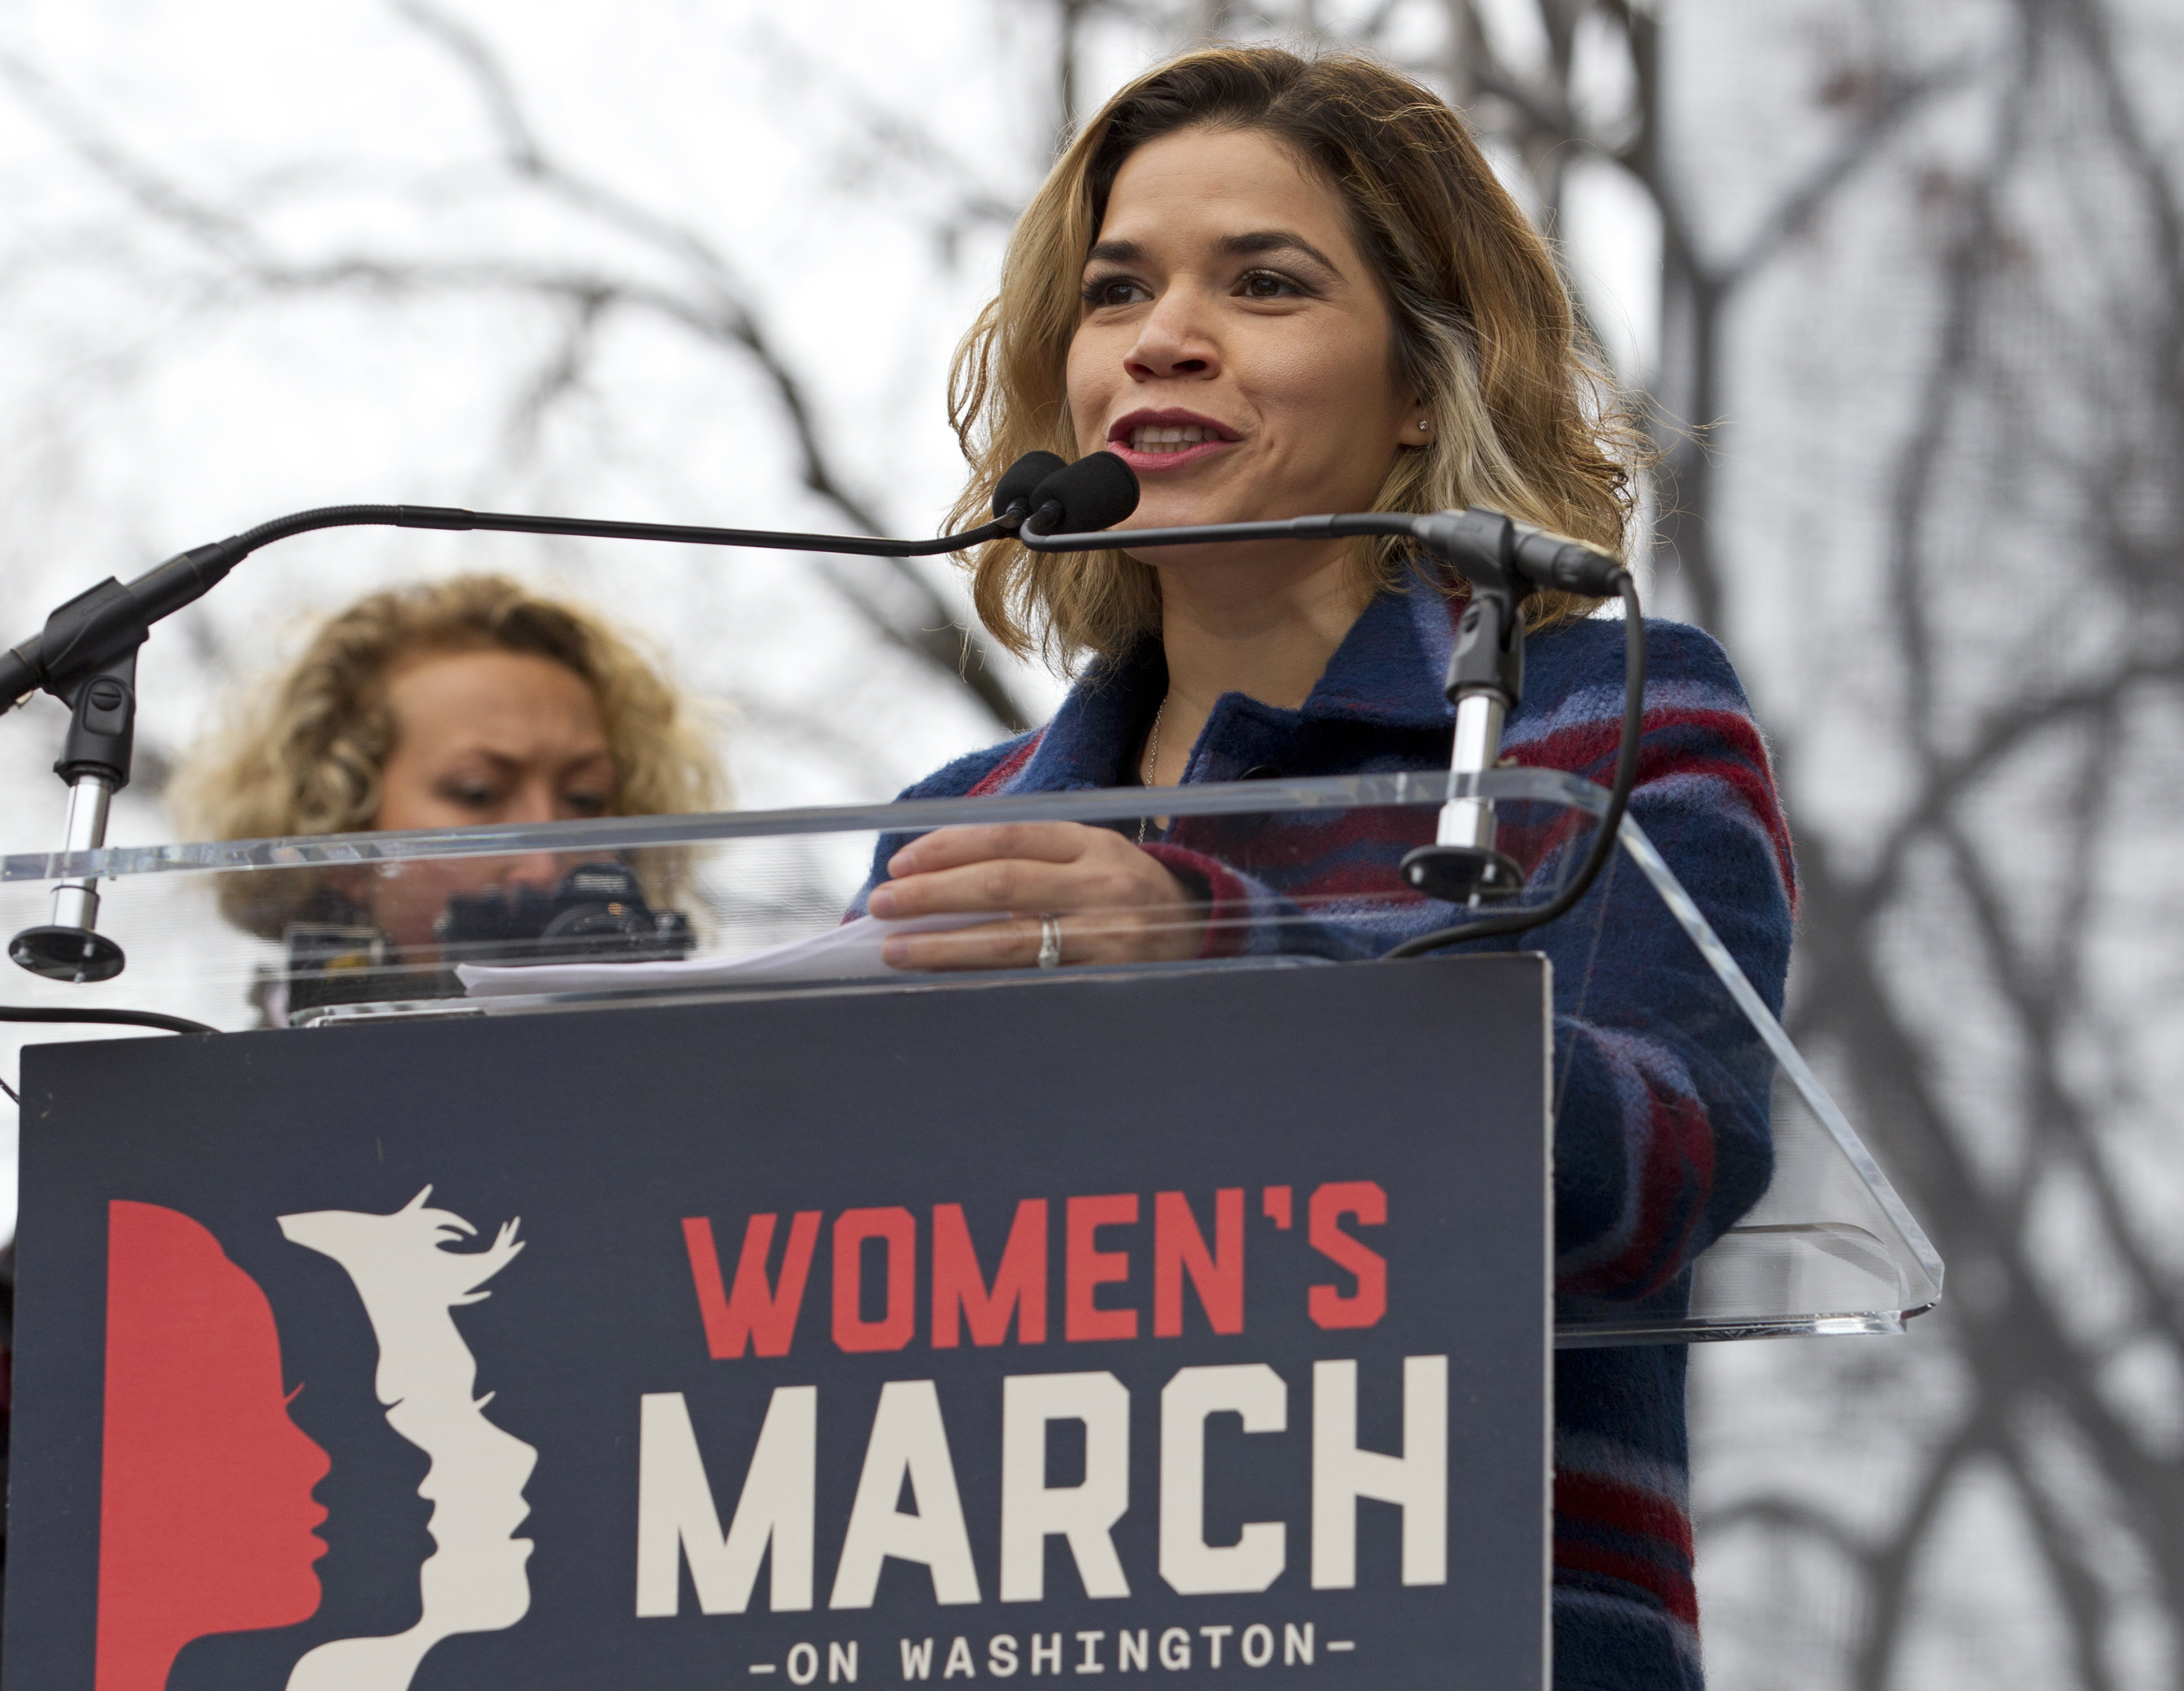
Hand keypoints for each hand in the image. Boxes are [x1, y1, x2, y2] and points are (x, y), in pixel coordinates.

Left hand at [866, 823, 1201, 970]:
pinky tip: (945, 985)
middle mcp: (1104, 887)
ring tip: (896, 949)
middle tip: (883, 904)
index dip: (948, 849)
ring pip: (1012, 940)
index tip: (901, 863)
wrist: (1211, 940)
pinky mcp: (1109, 984)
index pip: (1009, 837)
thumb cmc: (1128, 898)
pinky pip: (1034, 983)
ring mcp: (1109, 939)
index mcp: (1094, 844)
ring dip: (945, 945)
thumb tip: (936, 872)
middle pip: (1003, 885)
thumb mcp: (1093, 859)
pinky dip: (983, 982)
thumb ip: (1031, 858)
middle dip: (933, 894)